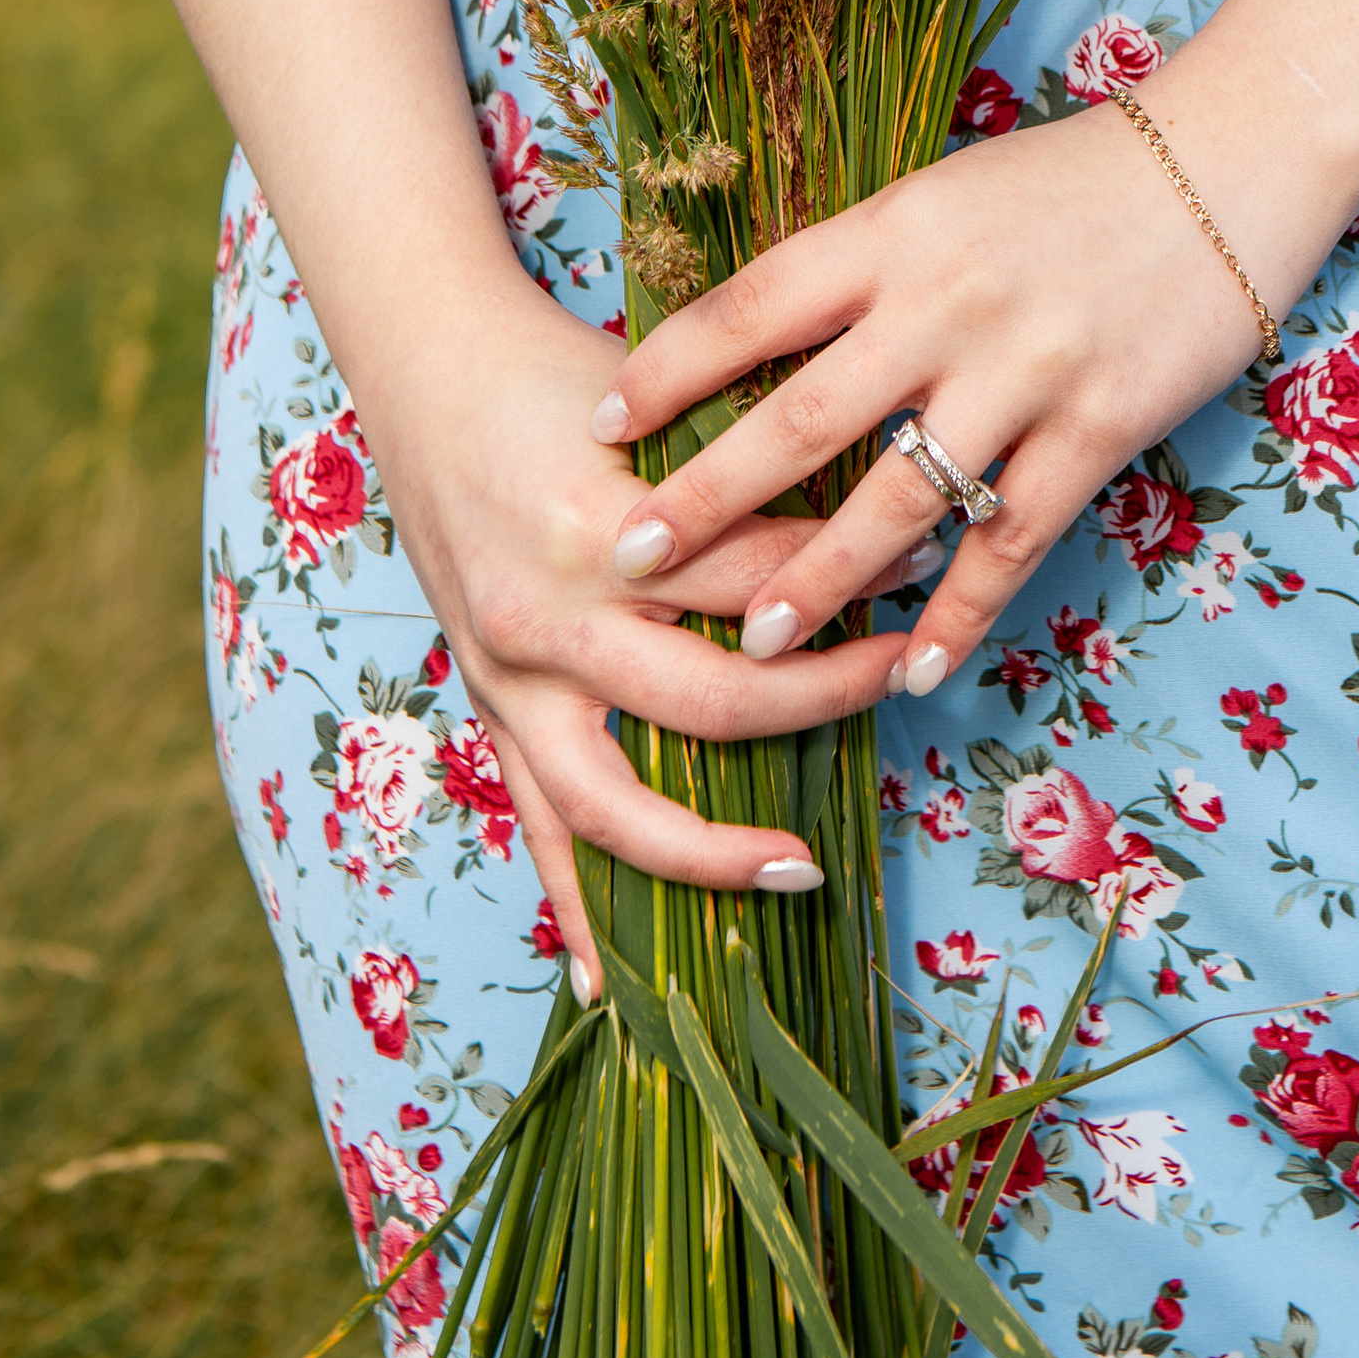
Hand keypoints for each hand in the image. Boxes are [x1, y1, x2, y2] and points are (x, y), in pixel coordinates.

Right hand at [363, 281, 901, 993]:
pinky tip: (615, 993)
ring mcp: (509, 678)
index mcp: (598, 528)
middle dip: (822, 699)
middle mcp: (548, 618)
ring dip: (714, 852)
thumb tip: (873, 518)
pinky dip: (576, 915)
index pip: (756, 577)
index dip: (852, 573)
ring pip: (617, 805)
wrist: (429, 364)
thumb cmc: (559, 370)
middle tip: (906, 675)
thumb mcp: (664, 393)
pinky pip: (536, 834)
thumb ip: (750, 463)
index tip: (929, 567)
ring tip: (802, 871)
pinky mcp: (486, 708)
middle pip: (712, 699)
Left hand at [588, 69, 1345, 700]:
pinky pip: (1012, 539)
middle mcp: (945, 302)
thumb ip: (864, 268)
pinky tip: (915, 668)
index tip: (596, 426)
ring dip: (819, 580)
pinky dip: (960, 611)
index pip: (751, 307)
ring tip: (753, 643)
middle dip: (703, 498)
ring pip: (898, 498)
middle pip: (800, 418)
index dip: (666, 371)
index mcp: (895, 230)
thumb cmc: (1072, 180)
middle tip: (621, 557)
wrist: (1226, 165)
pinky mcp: (1099, 426)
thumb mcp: (945, 197)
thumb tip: (761, 346)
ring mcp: (1024, 370)